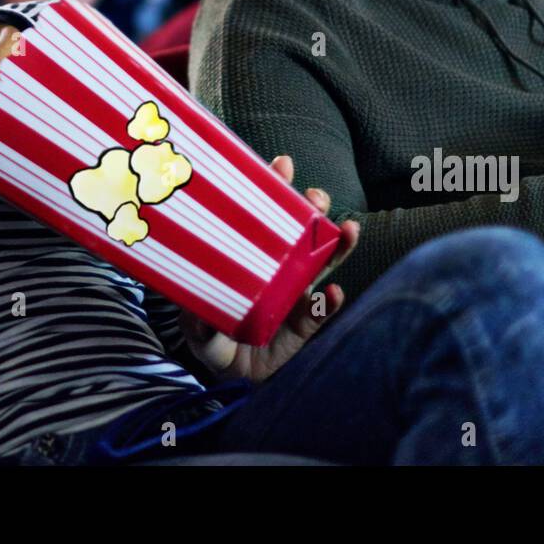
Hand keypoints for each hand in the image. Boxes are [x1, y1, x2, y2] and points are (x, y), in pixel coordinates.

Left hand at [179, 155, 358, 383]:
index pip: (265, 216)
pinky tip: (331, 294)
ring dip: (338, 245)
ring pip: (323, 263)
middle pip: (303, 230)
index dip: (275, 188)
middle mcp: (279, 269)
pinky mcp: (306, 325)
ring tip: (348, 229)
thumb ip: (197, 320)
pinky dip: (328, 302)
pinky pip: (321, 311)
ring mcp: (295, 295)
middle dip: (313, 208)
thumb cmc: (212, 338)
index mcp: (252, 256)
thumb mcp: (196, 326)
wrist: (229, 378)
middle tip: (316, 197)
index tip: (282, 165)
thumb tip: (196, 311)